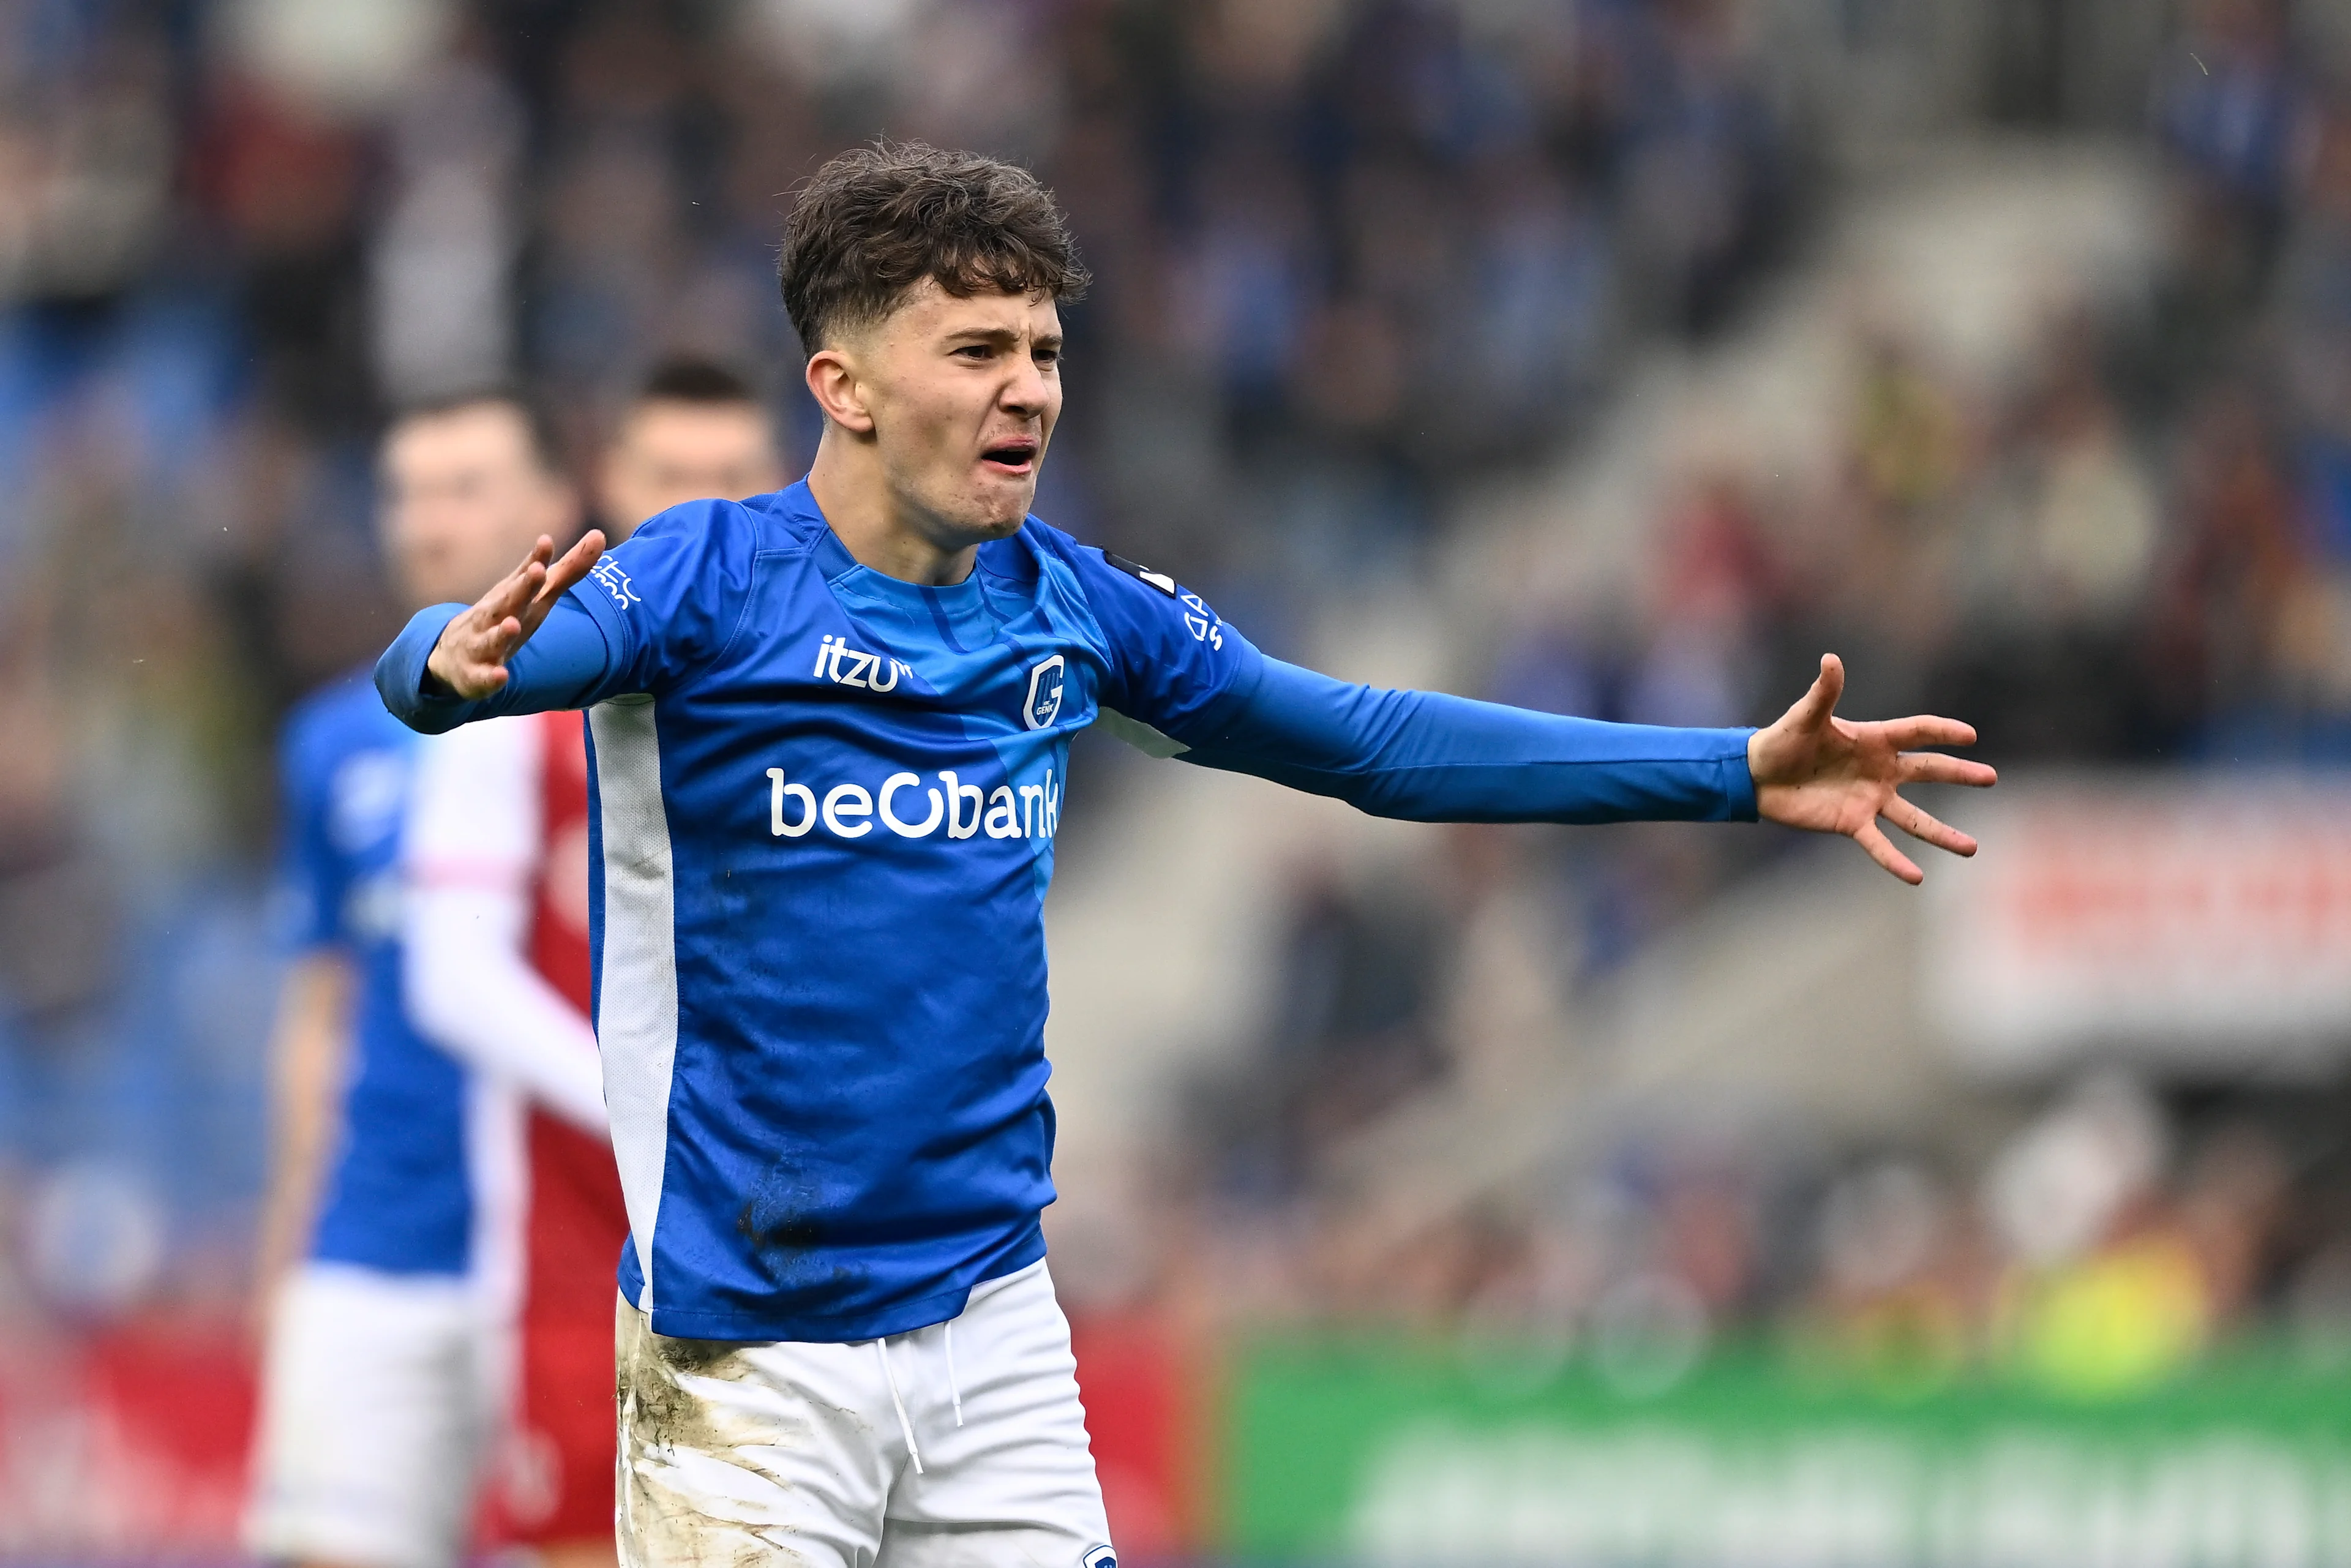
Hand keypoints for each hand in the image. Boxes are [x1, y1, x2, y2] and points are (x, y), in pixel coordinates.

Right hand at [425, 530, 606, 699]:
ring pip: (491, 638)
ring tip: (513, 623)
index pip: (525, 576)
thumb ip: (568, 569)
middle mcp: (496, 616)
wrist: (455, 657)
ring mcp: (482, 644)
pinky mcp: (476, 676)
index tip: (546, 541)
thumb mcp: (537, 596)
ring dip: (501, 632)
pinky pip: (483, 678)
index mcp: (513, 596)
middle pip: (508, 600)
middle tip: (538, 570)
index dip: (536, 560)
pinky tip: (501, 676)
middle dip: (521, 586)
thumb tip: (599, 535)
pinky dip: (490, 677)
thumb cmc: (506, 617)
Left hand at [1746, 653, 1995, 884]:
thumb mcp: (1805, 717)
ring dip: (1942, 834)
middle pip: (1928, 771)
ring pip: (1914, 819)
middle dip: (1959, 774)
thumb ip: (1823, 693)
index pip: (1916, 732)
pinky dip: (1896, 861)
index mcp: (1873, 739)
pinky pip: (1880, 845)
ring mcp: (1870, 799)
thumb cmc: (1782, 740)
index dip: (1942, 732)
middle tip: (1991, 778)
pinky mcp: (1852, 823)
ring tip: (1971, 848)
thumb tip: (1830, 659)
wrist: (1758, 776)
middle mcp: (1880, 770)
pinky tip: (1917, 877)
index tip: (1970, 736)